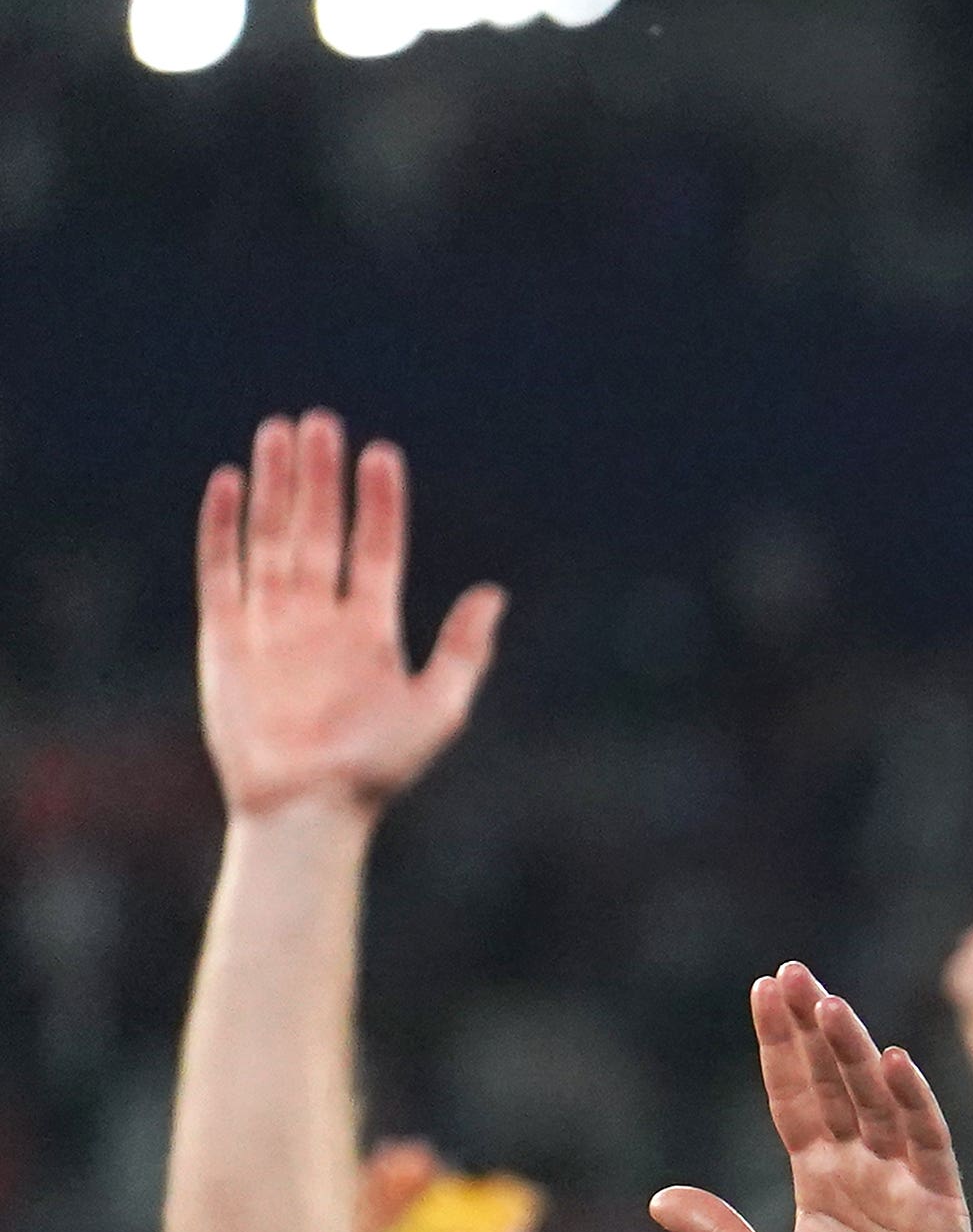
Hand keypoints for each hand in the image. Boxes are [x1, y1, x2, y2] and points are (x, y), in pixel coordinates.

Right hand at [197, 414, 502, 826]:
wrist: (309, 808)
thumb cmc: (377, 769)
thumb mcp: (438, 708)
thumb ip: (463, 650)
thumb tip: (494, 594)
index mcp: (371, 629)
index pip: (376, 549)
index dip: (378, 503)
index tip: (381, 454)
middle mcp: (319, 617)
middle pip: (319, 530)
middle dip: (320, 478)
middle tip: (321, 422)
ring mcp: (271, 623)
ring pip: (271, 537)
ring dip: (275, 487)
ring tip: (279, 432)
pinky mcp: (225, 637)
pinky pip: (220, 571)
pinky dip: (221, 528)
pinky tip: (227, 483)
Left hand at [650, 970, 972, 1231]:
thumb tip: (662, 1198)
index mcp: (820, 1183)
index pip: (795, 1100)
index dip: (780, 1048)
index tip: (764, 991)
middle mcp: (861, 1172)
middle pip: (833, 1085)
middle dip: (812, 1030)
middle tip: (791, 973)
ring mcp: (903, 1186)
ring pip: (876, 1103)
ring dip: (853, 1053)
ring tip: (827, 1004)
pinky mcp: (940, 1209)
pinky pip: (926, 1144)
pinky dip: (910, 1103)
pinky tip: (890, 1062)